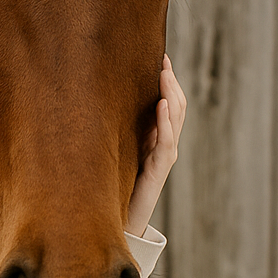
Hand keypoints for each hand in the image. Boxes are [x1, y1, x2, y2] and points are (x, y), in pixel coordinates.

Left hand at [126, 54, 186, 236]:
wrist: (116, 220)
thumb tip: (102, 100)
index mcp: (155, 138)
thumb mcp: (115, 150)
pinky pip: (166, 143)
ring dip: (171, 94)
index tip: (159, 57)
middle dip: (171, 82)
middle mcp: (164, 145)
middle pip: (176, 106)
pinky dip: (165, 122)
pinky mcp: (157, 171)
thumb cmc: (114, 185)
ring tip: (165, 73)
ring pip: (175, 120)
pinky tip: (161, 105)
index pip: (167, 103)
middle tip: (163, 59)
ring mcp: (163, 157)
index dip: (166, 81)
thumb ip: (118, 130)